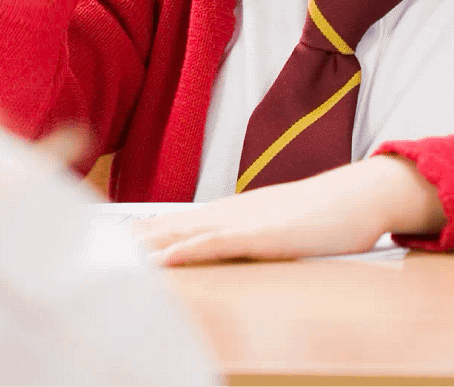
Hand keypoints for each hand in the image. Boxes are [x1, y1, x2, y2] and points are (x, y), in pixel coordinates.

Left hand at [130, 156, 445, 265]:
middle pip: (171, 227)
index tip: (107, 243)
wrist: (365, 193)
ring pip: (186, 234)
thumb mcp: (286, 230)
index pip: (177, 225)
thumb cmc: (331, 215)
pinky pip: (221, 244)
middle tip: (89, 250)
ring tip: (111, 257)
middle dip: (132, 240)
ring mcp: (250, 222)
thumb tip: (237, 252)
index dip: (142, 234)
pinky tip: (165, 261)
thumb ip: (258, 239)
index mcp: (237, 214)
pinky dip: (189, 251)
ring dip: (147, 247)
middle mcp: (235, 214)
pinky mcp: (268, 234)